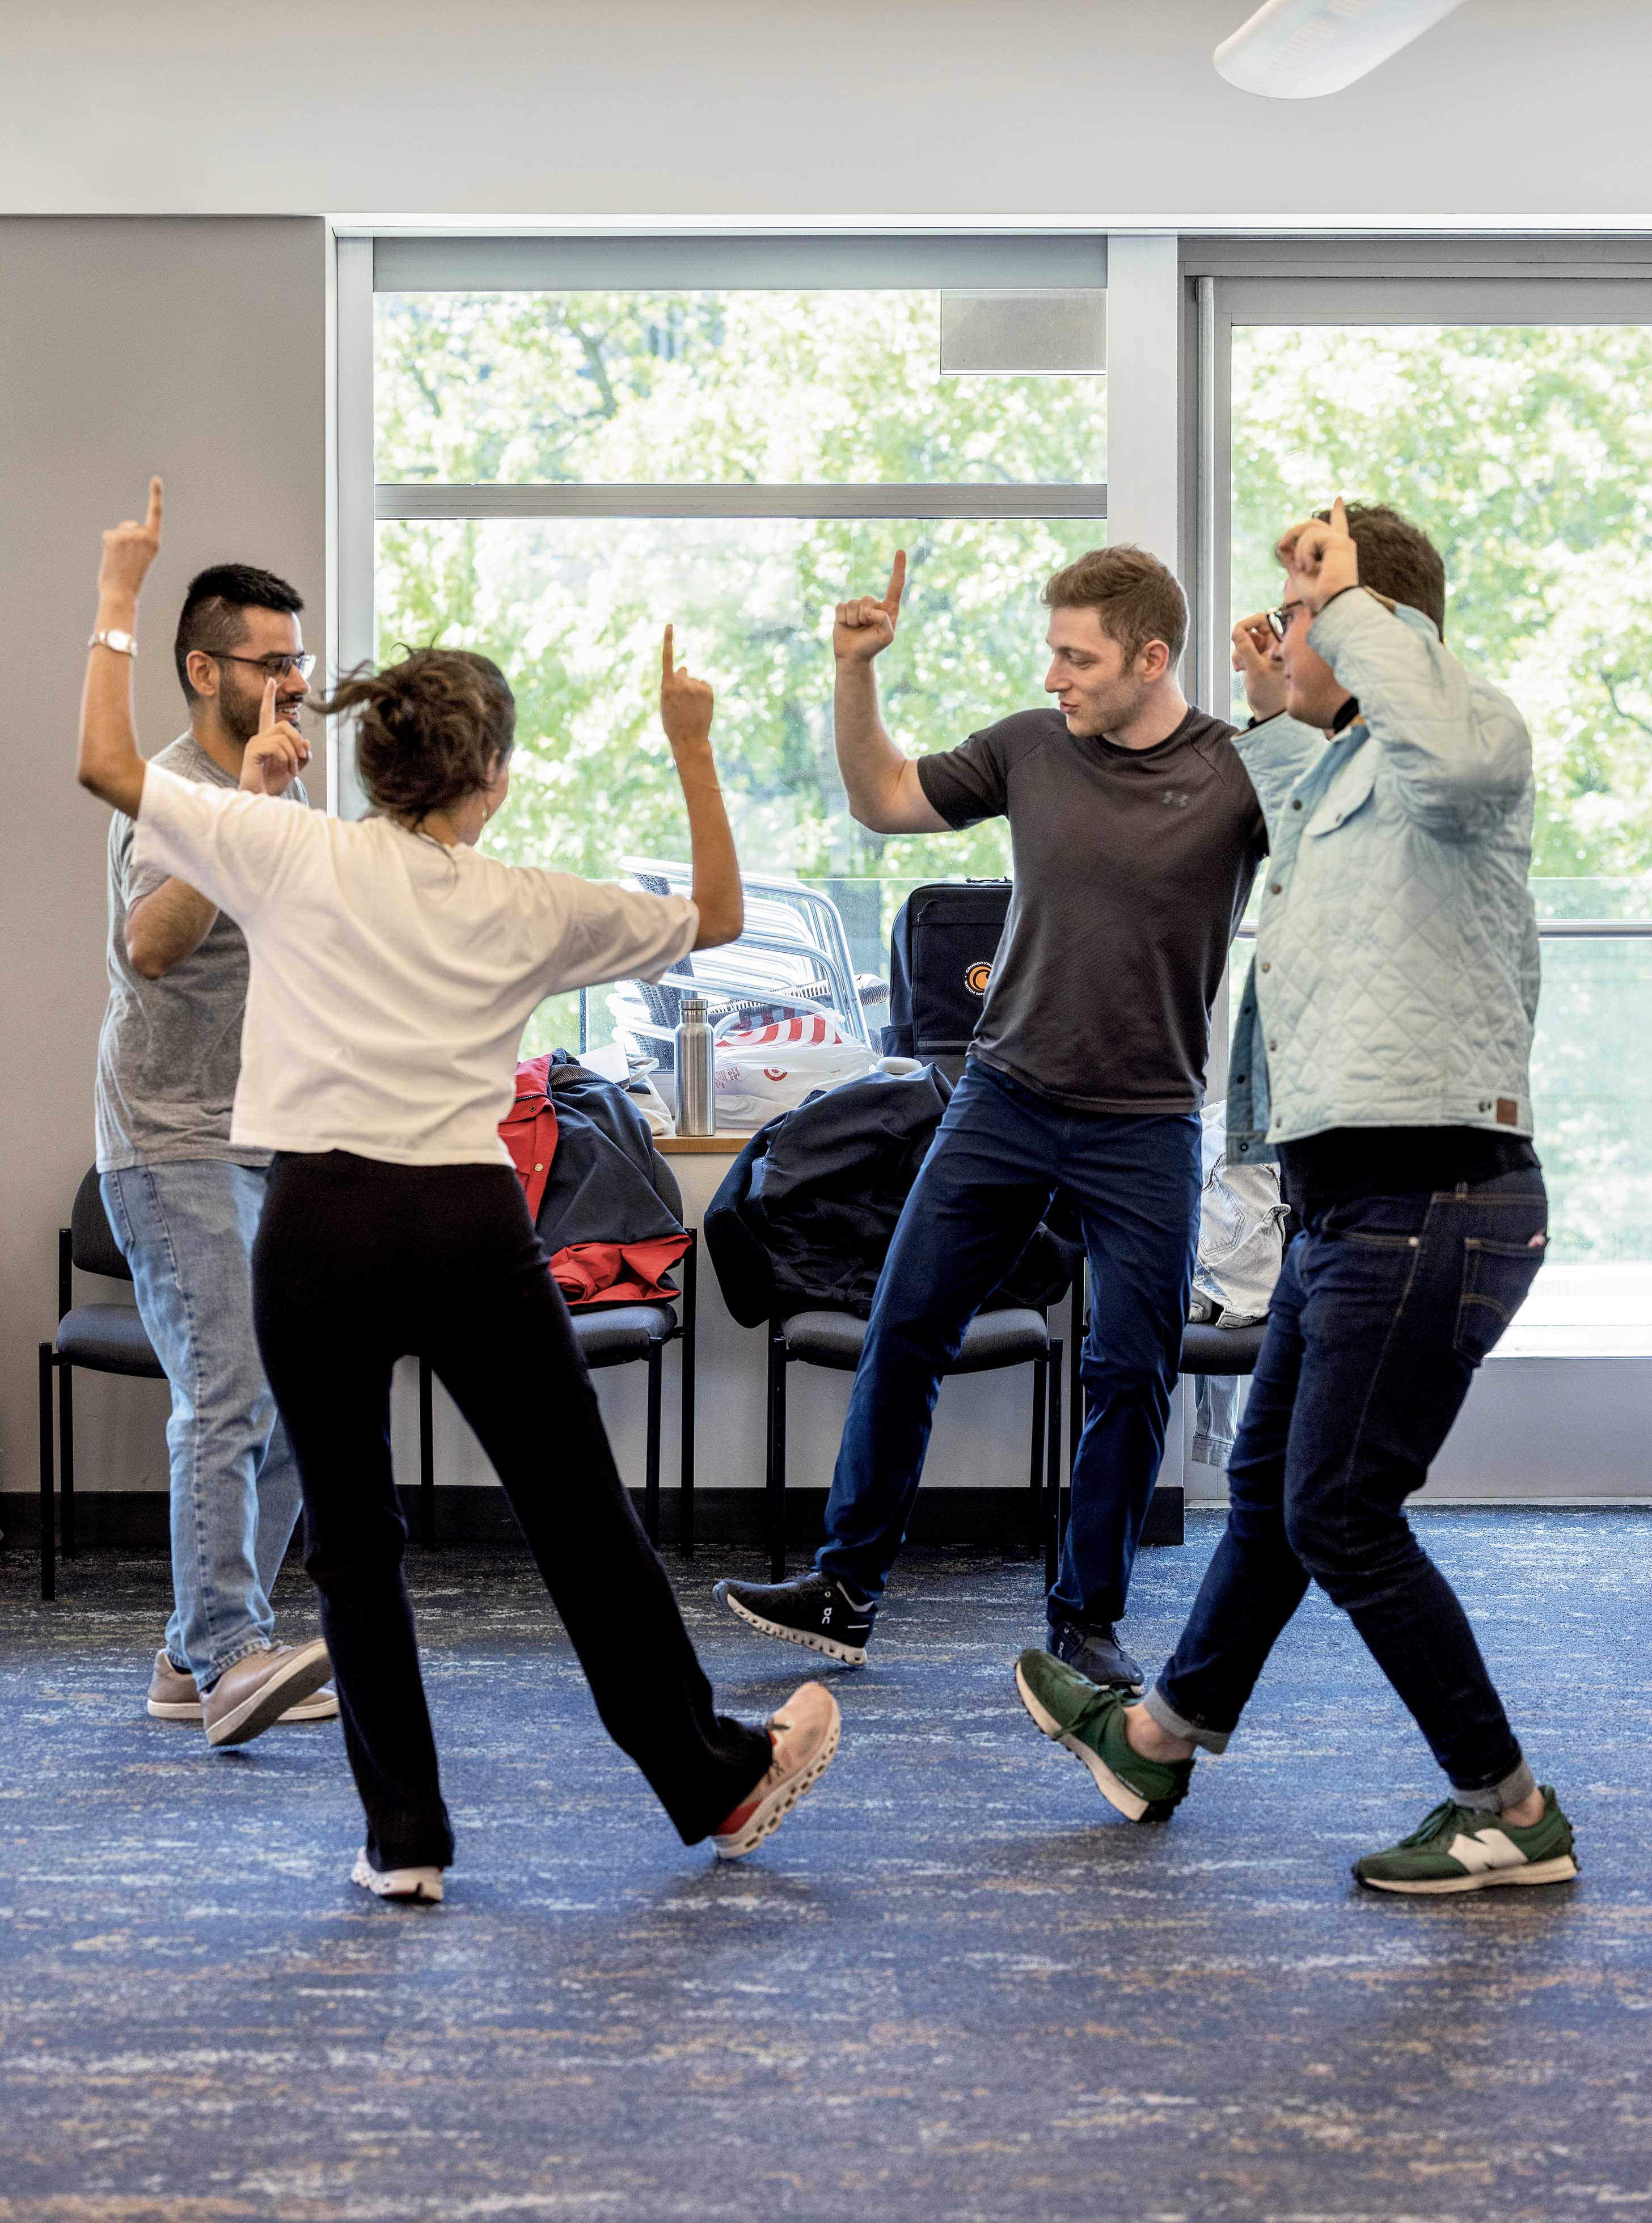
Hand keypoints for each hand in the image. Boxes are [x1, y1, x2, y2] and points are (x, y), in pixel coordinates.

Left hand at [97, 476, 162, 607]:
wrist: (121, 593)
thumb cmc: (131, 580)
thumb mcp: (140, 557)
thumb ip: (135, 541)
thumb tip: (120, 531)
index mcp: (154, 541)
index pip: (155, 513)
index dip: (155, 495)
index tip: (156, 479)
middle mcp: (144, 535)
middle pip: (130, 525)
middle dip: (125, 537)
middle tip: (126, 559)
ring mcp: (128, 535)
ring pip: (119, 531)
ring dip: (115, 543)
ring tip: (119, 561)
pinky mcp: (114, 536)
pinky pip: (108, 535)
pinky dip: (107, 546)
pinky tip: (111, 558)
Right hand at [239, 679, 311, 794]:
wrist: (262, 798)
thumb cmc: (273, 784)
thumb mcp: (294, 768)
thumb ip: (302, 755)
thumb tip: (307, 742)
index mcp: (268, 739)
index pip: (267, 713)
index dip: (268, 697)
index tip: (271, 680)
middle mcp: (259, 737)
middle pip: (285, 725)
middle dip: (298, 741)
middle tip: (302, 759)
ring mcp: (254, 743)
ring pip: (283, 736)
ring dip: (294, 754)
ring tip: (292, 769)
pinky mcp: (252, 751)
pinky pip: (277, 746)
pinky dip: (287, 758)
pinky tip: (286, 769)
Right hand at [659, 625, 714, 750]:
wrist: (689, 739)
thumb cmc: (673, 722)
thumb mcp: (667, 702)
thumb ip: (673, 682)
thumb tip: (685, 666)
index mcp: (666, 686)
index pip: (667, 658)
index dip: (669, 640)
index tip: (670, 625)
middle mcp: (682, 683)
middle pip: (683, 674)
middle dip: (682, 682)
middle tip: (682, 702)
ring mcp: (696, 686)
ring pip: (694, 682)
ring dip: (693, 691)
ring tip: (692, 709)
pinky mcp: (708, 690)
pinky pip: (705, 686)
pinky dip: (703, 694)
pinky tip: (700, 707)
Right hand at [833, 549, 904, 663]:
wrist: (853, 657)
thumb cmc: (872, 647)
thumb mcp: (887, 637)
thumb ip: (885, 620)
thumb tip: (872, 609)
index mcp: (889, 609)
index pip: (895, 586)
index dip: (898, 568)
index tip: (901, 551)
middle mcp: (874, 605)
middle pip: (867, 599)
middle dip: (864, 616)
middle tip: (865, 628)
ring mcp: (858, 606)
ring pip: (853, 603)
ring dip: (853, 620)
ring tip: (856, 629)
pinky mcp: (843, 609)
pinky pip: (840, 606)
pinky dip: (842, 619)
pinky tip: (846, 626)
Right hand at [1231, 613, 1287, 721]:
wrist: (1269, 711)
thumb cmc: (1270, 693)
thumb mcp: (1256, 669)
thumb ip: (1246, 648)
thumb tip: (1236, 630)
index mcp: (1281, 642)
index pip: (1264, 620)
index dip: (1249, 623)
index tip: (1237, 632)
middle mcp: (1275, 644)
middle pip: (1254, 628)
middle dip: (1242, 639)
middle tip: (1237, 648)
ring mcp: (1267, 651)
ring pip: (1247, 640)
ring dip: (1239, 651)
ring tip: (1240, 666)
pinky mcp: (1259, 659)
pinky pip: (1245, 650)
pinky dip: (1239, 657)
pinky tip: (1241, 669)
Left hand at [1275, 495, 1358, 616]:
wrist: (1332, 606)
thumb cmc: (1320, 597)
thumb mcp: (1299, 575)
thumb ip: (1292, 559)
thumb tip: (1282, 544)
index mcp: (1335, 551)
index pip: (1337, 526)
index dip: (1338, 512)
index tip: (1339, 499)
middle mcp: (1341, 543)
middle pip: (1312, 524)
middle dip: (1293, 533)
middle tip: (1282, 545)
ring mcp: (1341, 541)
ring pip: (1309, 528)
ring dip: (1299, 549)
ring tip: (1303, 568)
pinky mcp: (1339, 541)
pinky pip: (1311, 537)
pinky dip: (1304, 553)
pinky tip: (1310, 567)